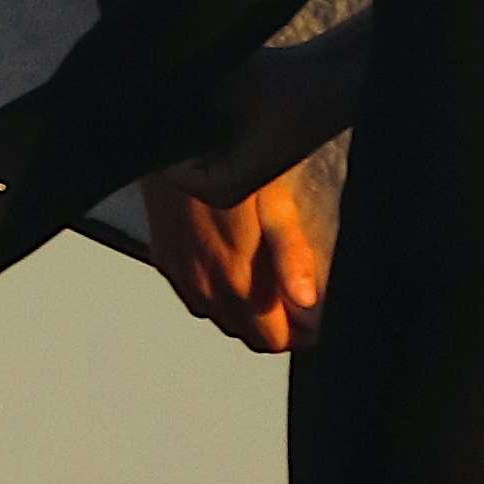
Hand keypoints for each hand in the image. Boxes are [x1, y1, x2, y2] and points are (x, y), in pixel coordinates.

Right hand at [142, 168, 325, 355]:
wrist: (171, 145)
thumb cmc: (222, 163)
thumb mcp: (273, 202)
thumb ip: (290, 254)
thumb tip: (306, 299)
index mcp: (236, 278)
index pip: (274, 338)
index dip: (301, 334)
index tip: (316, 320)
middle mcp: (206, 286)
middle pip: (249, 335)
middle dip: (278, 329)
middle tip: (299, 306)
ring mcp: (183, 276)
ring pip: (221, 320)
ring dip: (248, 316)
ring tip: (270, 290)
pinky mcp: (166, 261)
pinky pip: (195, 300)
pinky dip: (218, 300)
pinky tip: (230, 274)